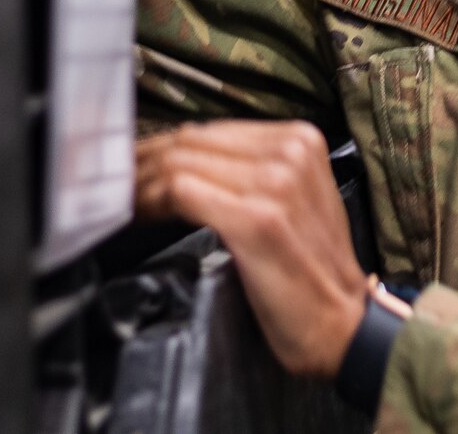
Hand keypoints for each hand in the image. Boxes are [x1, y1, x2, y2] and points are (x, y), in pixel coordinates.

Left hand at [134, 120, 366, 379]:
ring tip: (118, 201)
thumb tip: (187, 161)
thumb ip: (254, 172)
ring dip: (140, 183)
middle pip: (191, 142)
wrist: (344, 327)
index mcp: (301, 140)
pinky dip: (149, 202)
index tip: (134, 166)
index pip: (211, 131)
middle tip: (113, 183)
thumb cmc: (313, 271)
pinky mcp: (255, 220)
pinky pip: (181, 192)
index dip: (163, 147)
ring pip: (180, 163)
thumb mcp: (296, 200)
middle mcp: (290, 153)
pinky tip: (136, 215)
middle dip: (144, 161)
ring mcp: (275, 184)